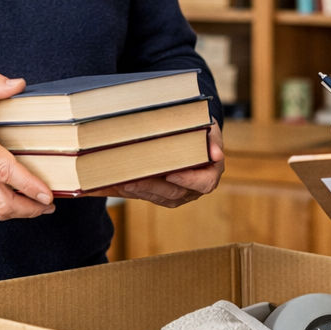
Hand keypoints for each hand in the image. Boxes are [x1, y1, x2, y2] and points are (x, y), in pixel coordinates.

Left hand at [101, 122, 224, 206]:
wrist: (194, 140)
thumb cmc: (203, 133)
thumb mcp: (211, 132)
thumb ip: (213, 142)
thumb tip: (216, 154)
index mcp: (209, 175)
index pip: (203, 183)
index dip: (187, 180)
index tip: (171, 173)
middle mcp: (193, 189)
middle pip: (173, 192)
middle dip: (150, 187)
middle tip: (131, 181)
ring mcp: (177, 194)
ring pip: (157, 196)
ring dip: (137, 190)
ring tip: (118, 182)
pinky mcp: (161, 195)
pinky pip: (145, 195)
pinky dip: (130, 191)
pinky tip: (113, 186)